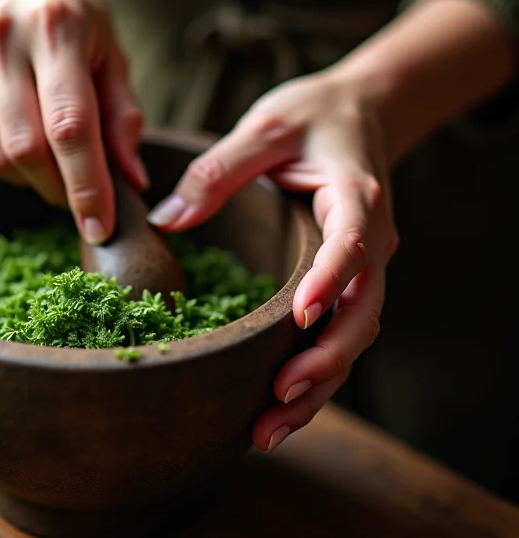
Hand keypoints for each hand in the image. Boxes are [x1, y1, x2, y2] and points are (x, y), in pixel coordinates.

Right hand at [0, 0, 146, 242]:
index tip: (102, 228)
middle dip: (59, 189)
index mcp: (58, 29)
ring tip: (51, 166)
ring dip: (29, 181)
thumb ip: (122, 115)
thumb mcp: (110, 49)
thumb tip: (131, 181)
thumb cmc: (70, 10)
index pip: (71, 126)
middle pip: (26, 149)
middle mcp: (2, 40)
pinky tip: (19, 150)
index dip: (87, 186)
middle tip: (79, 194)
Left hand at [147, 72, 398, 450]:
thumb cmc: (315, 115)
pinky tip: (282, 401)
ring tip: (270, 426)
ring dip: (319, 384)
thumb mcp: (265, 126)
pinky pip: (339, 331)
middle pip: (361, 316)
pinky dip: (316, 369)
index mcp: (355, 199)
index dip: (329, 283)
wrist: (360, 111)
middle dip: (322, 363)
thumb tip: (166, 219)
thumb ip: (218, 170)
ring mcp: (364, 265)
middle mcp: (371, 241)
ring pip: (353, 337)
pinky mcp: (347, 278)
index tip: (300, 317)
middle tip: (276, 400)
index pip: (350, 248)